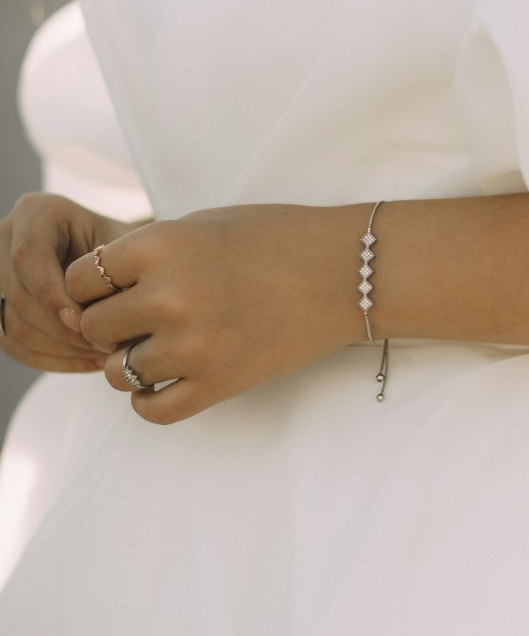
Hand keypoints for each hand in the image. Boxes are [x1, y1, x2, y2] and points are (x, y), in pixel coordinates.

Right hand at [0, 192, 138, 373]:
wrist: (123, 262)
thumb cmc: (130, 250)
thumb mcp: (128, 249)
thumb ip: (111, 275)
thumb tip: (91, 320)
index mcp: (37, 213)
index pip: (29, 257)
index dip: (53, 295)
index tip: (86, 322)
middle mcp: (8, 238)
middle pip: (19, 295)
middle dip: (62, 329)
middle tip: (106, 347)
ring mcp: (0, 275)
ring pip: (13, 325)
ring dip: (61, 348)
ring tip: (105, 355)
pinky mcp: (3, 307)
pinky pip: (15, 345)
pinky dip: (53, 359)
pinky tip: (90, 361)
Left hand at [64, 203, 360, 424]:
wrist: (344, 273)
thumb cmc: (274, 239)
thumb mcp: (200, 225)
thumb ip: (145, 254)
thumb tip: (96, 291)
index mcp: (158, 247)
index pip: (79, 280)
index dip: (92, 285)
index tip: (118, 286)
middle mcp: (168, 297)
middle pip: (94, 327)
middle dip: (110, 324)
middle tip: (139, 319)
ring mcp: (193, 346)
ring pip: (117, 372)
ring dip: (128, 363)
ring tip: (156, 349)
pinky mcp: (219, 384)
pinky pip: (153, 410)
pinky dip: (147, 401)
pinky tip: (163, 382)